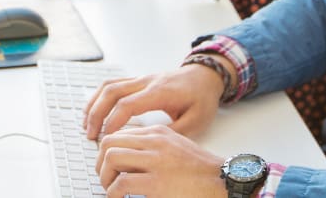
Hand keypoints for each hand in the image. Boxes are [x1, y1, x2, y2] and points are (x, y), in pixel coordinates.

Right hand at [83, 66, 221, 139]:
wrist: (206, 75)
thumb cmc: (202, 98)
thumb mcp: (197, 120)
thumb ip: (174, 132)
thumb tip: (151, 144)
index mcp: (160, 92)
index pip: (128, 104)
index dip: (113, 122)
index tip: (106, 139)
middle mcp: (147, 82)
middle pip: (112, 92)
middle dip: (97, 114)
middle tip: (90, 135)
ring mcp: (141, 78)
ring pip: (109, 86)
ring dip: (94, 104)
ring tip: (86, 124)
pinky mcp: (139, 80)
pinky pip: (113, 84)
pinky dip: (100, 97)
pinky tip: (94, 110)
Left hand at [96, 124, 225, 197]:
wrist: (225, 182)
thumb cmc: (203, 171)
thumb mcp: (177, 147)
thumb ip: (155, 147)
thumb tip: (130, 157)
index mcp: (159, 134)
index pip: (120, 134)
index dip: (108, 151)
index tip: (108, 165)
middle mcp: (155, 143)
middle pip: (109, 142)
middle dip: (100, 162)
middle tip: (105, 178)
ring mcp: (155, 162)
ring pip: (111, 159)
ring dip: (104, 177)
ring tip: (111, 190)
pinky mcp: (156, 184)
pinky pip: (120, 185)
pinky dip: (113, 194)